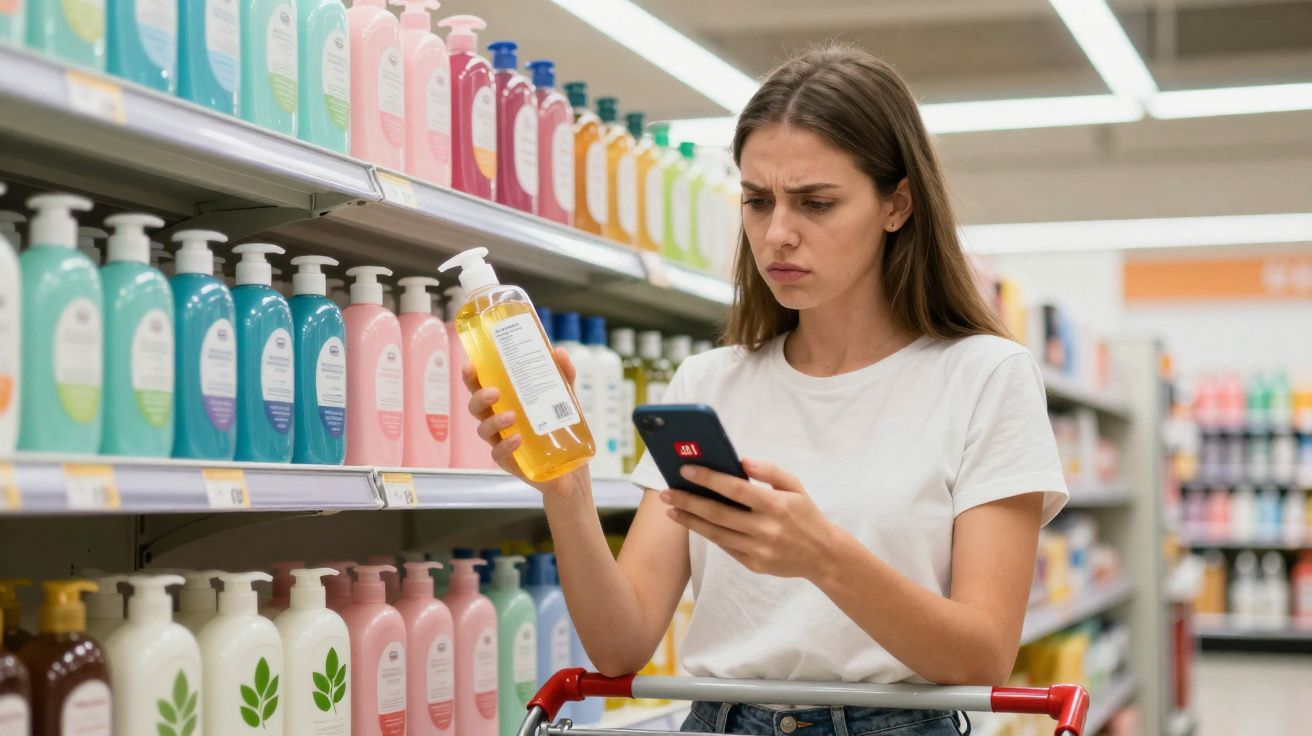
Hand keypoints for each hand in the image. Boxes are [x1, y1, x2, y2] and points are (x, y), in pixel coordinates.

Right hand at [463, 347, 588, 499]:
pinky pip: (499, 454)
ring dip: (494, 421)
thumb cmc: (562, 430)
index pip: (482, 387)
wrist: (572, 470)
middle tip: (494, 392)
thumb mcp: (566, 400)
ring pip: (484, 430)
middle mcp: (499, 421)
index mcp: (506, 402)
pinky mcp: (510, 462)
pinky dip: (505, 445)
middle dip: (479, 397)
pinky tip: (517, 439)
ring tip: (512, 416)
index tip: (470, 366)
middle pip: (476, 407)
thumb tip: (559, 352)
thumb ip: (564, 376)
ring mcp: (502, 442)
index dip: (472, 377)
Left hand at [659, 459, 842, 580]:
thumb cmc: (805, 514)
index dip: (708, 478)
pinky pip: (725, 547)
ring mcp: (759, 549)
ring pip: (716, 533)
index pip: (735, 489)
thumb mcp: (794, 487)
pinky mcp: (754, 564)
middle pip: (718, 513)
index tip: (686, 469)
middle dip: (688, 501)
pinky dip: (707, 534)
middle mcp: (765, 529)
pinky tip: (693, 523)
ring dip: (690, 520)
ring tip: (671, 510)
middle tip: (666, 492)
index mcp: (776, 505)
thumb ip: (770, 471)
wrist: (823, 555)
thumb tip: (742, 461)